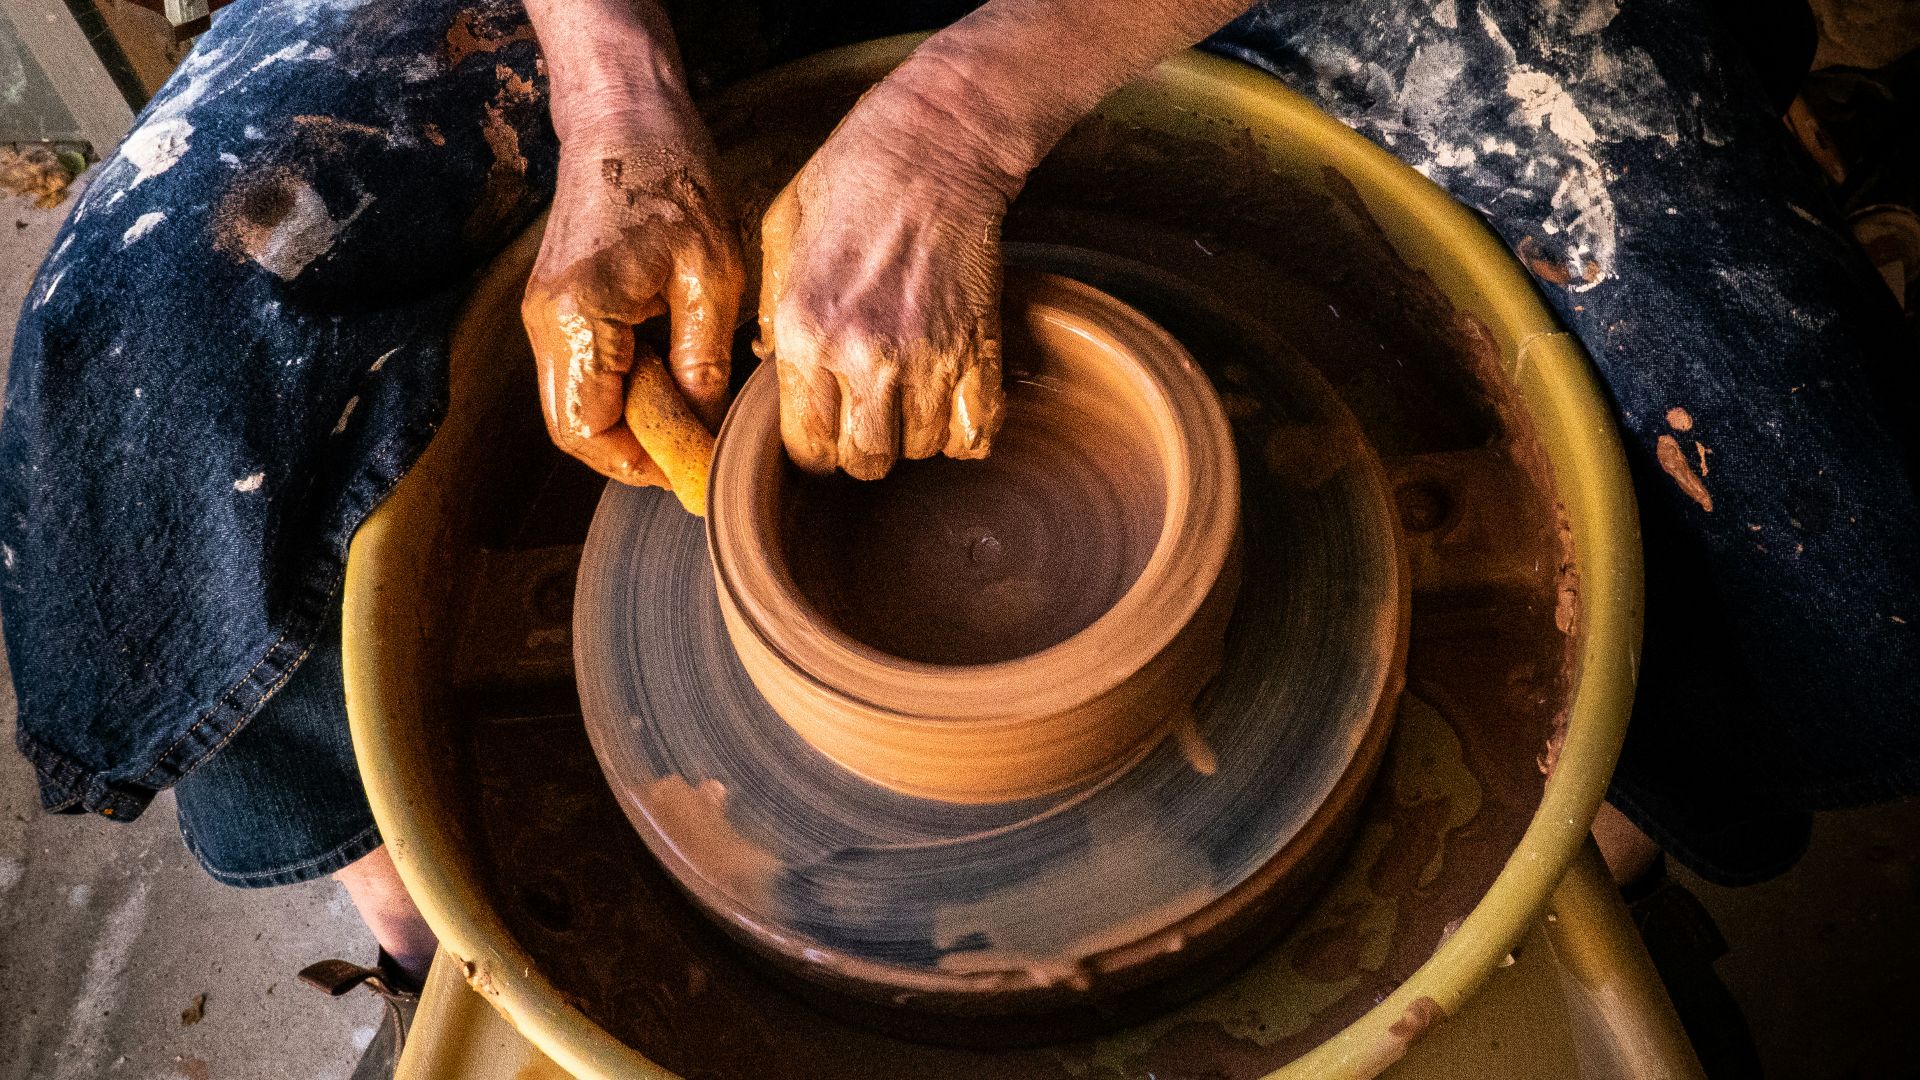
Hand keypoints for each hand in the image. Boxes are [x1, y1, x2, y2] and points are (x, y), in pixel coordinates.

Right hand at [522, 100, 743, 509]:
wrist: (624, 114)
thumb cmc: (672, 178)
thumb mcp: (711, 277)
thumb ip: (703, 364)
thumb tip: (705, 432)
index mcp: (579, 318)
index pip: (589, 433)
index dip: (640, 463)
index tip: (692, 464)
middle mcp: (545, 323)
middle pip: (574, 428)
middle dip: (633, 449)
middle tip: (694, 443)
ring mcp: (544, 314)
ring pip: (577, 404)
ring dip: (630, 418)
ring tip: (690, 399)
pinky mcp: (556, 304)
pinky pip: (584, 372)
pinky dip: (624, 386)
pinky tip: (671, 364)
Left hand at [756, 82, 1018, 479]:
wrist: (933, 146)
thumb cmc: (850, 181)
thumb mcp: (780, 238)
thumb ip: (772, 313)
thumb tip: (769, 366)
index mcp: (805, 333)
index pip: (806, 448)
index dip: (814, 447)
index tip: (823, 428)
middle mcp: (864, 356)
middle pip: (865, 462)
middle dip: (862, 449)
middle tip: (865, 414)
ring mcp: (927, 357)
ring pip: (919, 451)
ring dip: (913, 435)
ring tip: (907, 396)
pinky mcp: (979, 349)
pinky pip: (976, 434)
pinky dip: (964, 432)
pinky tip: (949, 404)